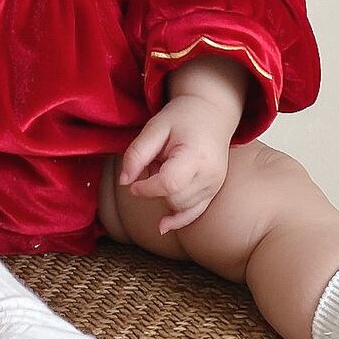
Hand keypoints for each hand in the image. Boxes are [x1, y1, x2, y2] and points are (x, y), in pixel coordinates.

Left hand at [117, 94, 238, 235]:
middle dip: (155, 189)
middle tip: (155, 163)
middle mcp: (210, 174)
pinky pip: (195, 213)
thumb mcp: (154, 127)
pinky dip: (178, 220)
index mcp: (196, 155)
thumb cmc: (181, 117)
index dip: (146, 188)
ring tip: (166, 168)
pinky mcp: (214, 191)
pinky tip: (163, 225)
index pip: (169, 184)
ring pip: (182, 207)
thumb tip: (124, 181)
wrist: (211, 113)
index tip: (133, 183)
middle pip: (174, 198)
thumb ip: (136, 154)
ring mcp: (215, 185)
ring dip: (165, 196)